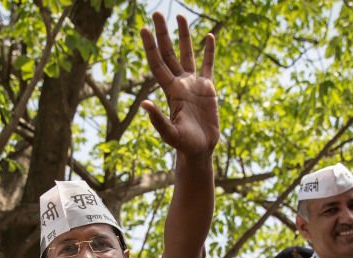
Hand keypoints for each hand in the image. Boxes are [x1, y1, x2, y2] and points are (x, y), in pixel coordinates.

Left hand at [140, 13, 218, 158]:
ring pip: (187, 54)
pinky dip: (209, 51)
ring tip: (180, 17)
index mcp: (170, 91)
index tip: (143, 29)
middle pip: (169, 53)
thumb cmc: (183, 144)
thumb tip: (144, 104)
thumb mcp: (170, 133)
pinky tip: (209, 36)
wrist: (199, 149)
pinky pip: (208, 65)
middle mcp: (180, 83)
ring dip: (183, 36)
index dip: (150, 46)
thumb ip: (158, 119)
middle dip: (163, 33)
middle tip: (156, 13)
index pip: (157, 63)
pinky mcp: (208, 89)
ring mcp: (193, 84)